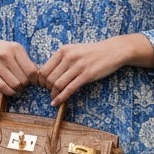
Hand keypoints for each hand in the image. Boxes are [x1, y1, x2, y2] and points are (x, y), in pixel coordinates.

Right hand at [0, 33, 38, 94]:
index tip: (34, 81)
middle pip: (24, 79)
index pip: (32, 70)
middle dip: (25, 84)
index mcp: (16, 48)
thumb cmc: (1, 48)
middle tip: (23, 82)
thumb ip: (25, 60)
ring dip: (18, 89)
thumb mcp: (15, 48)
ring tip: (17, 85)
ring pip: (15, 85)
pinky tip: (11, 89)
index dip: (35, 79)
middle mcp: (6, 55)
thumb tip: (37, 75)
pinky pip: (3, 87)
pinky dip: (10, 92)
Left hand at [39, 35, 153, 104]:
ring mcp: (78, 67)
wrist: (112, 51)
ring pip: (57, 84)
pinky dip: (60, 98)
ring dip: (53, 94)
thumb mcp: (74, 50)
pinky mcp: (86, 76)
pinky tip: (56, 103)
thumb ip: (61, 59)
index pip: (44, 69)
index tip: (42, 86)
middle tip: (48, 92)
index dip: (40, 80)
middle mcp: (68, 57)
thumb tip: (47, 73)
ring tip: (53, 98)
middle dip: (46, 88)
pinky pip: (69, 89)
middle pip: (49, 78)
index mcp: (63, 51)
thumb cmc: (92, 52)